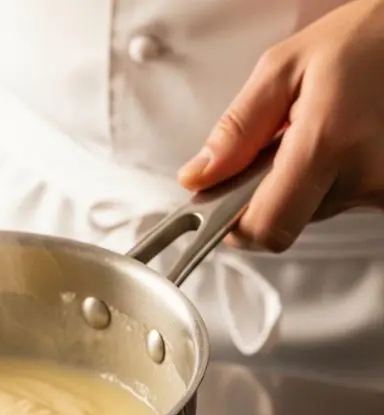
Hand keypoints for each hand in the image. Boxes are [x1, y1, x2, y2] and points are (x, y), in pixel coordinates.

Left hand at [177, 0, 383, 251]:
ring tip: (324, 132)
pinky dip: (335, 177)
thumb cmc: (367, 38)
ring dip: (307, 181)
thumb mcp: (283, 68)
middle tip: (282, 142)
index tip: (223, 207)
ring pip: (318, 210)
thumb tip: (197, 178)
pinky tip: (344, 141)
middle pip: (289, 220)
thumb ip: (236, 131)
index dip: (236, 226)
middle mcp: (365, 176)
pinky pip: (348, 200)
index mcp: (327, 144)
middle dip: (271, 190)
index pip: (268, 227)